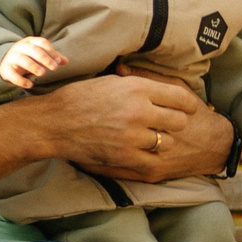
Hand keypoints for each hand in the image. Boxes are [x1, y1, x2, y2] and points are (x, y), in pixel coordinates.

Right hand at [0, 36, 67, 90]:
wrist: (5, 61)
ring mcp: (12, 57)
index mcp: (30, 42)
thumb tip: (66, 61)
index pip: (42, 43)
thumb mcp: (39, 55)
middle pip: (33, 50)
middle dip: (45, 58)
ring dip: (33, 66)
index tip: (59, 61)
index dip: (51, 51)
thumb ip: (53, 57)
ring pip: (22, 59)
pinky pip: (12, 74)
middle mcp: (20, 48)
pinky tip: (30, 85)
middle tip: (54, 68)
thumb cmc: (28, 57)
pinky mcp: (6, 69)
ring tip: (43, 73)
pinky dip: (20, 80)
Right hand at [28, 71, 228, 182]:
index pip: (180, 97)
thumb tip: (158, 85)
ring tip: (149, 138)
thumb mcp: (110, 81)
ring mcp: (133, 135)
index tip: (188, 108)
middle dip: (174, 123)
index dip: (187, 104)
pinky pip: (152, 159)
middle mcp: (139, 110)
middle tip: (166, 125)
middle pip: (179, 121)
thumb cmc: (79, 98)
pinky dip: (149, 157)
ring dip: (161, 141)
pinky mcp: (125, 155)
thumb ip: (137, 83)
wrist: (53, 123)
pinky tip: (142, 152)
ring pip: (167, 142)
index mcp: (137, 88)